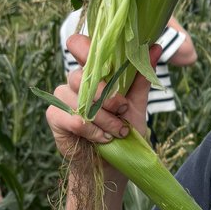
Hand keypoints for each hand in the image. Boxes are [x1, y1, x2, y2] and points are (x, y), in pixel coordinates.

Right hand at [46, 34, 162, 158]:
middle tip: (122, 109)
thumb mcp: (136, 103)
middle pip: (81, 75)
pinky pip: (75, 120)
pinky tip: (103, 138)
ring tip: (118, 131)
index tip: (110, 66)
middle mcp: (75, 81)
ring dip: (105, 119)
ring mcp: (62, 98)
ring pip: (81, 101)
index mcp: (93, 72)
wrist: (112, 163)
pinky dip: (93, 131)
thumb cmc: (123, 129)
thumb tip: (155, 47)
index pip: (80, 46)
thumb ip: (142, 76)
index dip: (87, 48)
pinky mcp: (55, 117)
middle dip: (107, 96)